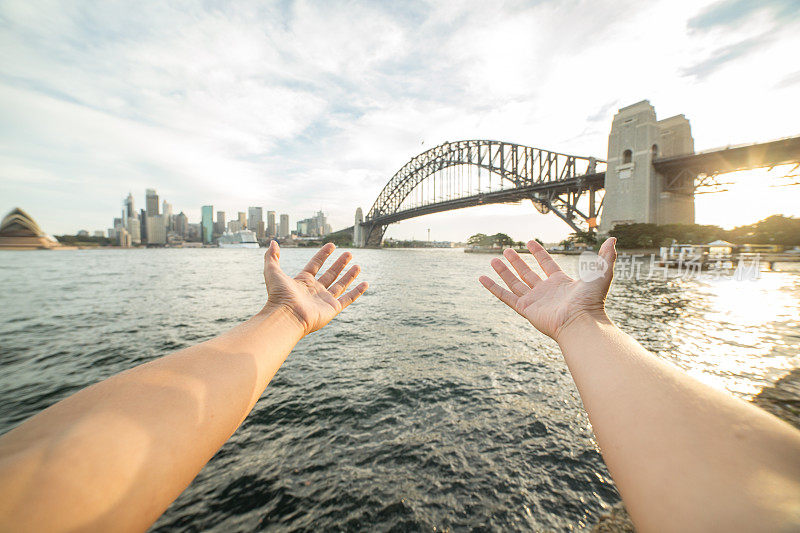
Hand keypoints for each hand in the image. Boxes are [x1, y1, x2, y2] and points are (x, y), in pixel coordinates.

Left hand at [263, 241, 367, 334]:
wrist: (286, 316)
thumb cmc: (278, 295)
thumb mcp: (272, 271)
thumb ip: (271, 256)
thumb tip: (272, 242)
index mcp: (302, 282)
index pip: (315, 264)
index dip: (323, 255)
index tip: (332, 245)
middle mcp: (314, 290)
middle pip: (330, 274)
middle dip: (339, 264)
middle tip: (348, 254)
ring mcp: (324, 300)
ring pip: (340, 285)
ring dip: (349, 275)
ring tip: (357, 265)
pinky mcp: (333, 308)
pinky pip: (348, 299)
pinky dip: (357, 292)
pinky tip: (365, 283)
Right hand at [479, 238, 616, 341]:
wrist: (581, 322)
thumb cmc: (592, 300)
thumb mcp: (601, 273)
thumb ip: (605, 256)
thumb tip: (613, 240)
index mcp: (561, 283)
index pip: (546, 264)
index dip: (538, 253)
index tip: (529, 242)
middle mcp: (546, 292)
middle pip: (527, 273)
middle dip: (517, 261)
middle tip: (506, 250)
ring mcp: (534, 301)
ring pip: (515, 283)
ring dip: (504, 271)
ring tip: (494, 259)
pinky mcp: (525, 309)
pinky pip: (505, 296)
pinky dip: (493, 288)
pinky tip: (482, 278)